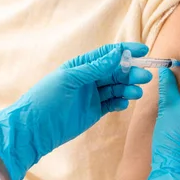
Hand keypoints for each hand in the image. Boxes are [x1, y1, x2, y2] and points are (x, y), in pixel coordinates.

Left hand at [0, 42, 152, 179]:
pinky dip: (120, 102)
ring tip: (137, 92)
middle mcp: (88, 79)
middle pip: (115, 71)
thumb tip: (116, 54)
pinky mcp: (94, 111)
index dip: (125, 51)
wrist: (34, 129)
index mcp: (81, 66)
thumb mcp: (70, 79)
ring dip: (128, 88)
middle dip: (131, 72)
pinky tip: (125, 102)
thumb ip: (94, 68)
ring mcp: (92, 95)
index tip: (142, 51)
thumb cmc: (47, 99)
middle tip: (145, 76)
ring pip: (116, 88)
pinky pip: (111, 103)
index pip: (107, 54)